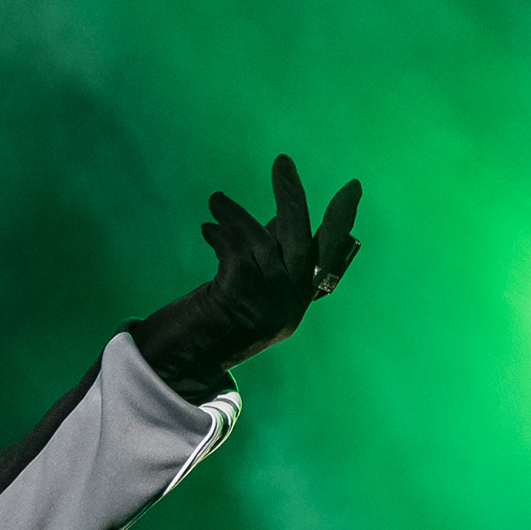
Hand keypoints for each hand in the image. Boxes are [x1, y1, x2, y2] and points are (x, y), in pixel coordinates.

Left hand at [131, 155, 361, 402]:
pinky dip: (220, 233)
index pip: (328, 258)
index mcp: (295, 304)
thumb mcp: (247, 290)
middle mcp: (287, 307)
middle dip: (293, 198)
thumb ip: (268, 256)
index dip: (341, 223)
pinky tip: (207, 228)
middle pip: (300, 243)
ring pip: (261, 243)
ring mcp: (265, 306)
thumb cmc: (210, 324)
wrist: (178, 368)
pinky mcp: (238, 301)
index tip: (352, 187)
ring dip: (236, 215)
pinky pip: (235, 251)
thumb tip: (284, 214)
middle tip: (282, 161)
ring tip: (216, 201)